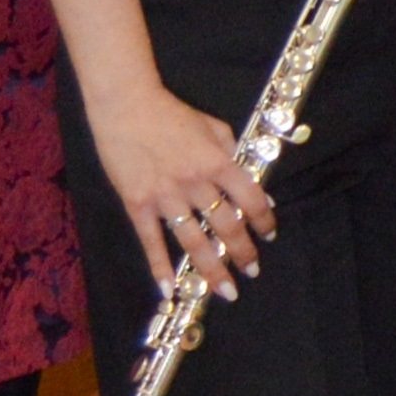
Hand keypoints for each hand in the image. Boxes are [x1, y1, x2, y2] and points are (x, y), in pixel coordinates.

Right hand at [83, 72, 273, 297]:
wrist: (126, 106)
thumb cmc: (172, 114)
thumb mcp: (213, 127)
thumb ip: (232, 153)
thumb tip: (250, 182)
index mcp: (217, 162)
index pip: (250, 199)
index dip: (264, 219)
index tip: (269, 234)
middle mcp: (195, 183)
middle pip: (226, 226)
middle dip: (243, 252)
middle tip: (252, 270)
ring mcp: (164, 196)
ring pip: (193, 240)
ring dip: (212, 268)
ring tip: (226, 290)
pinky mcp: (137, 203)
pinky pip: (150, 240)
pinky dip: (160, 267)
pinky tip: (170, 289)